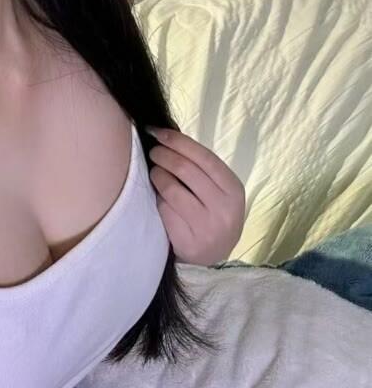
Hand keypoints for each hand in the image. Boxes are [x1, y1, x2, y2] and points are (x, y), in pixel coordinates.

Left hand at [145, 125, 245, 265]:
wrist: (215, 255)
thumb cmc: (212, 213)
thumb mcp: (218, 190)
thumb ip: (200, 167)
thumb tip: (168, 135)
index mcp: (233, 189)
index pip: (203, 157)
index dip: (178, 141)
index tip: (158, 132)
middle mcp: (223, 207)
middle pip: (185, 170)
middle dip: (164, 155)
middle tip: (153, 151)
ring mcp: (206, 226)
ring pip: (171, 190)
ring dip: (157, 176)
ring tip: (155, 173)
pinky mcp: (188, 242)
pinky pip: (164, 211)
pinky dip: (157, 200)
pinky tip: (158, 198)